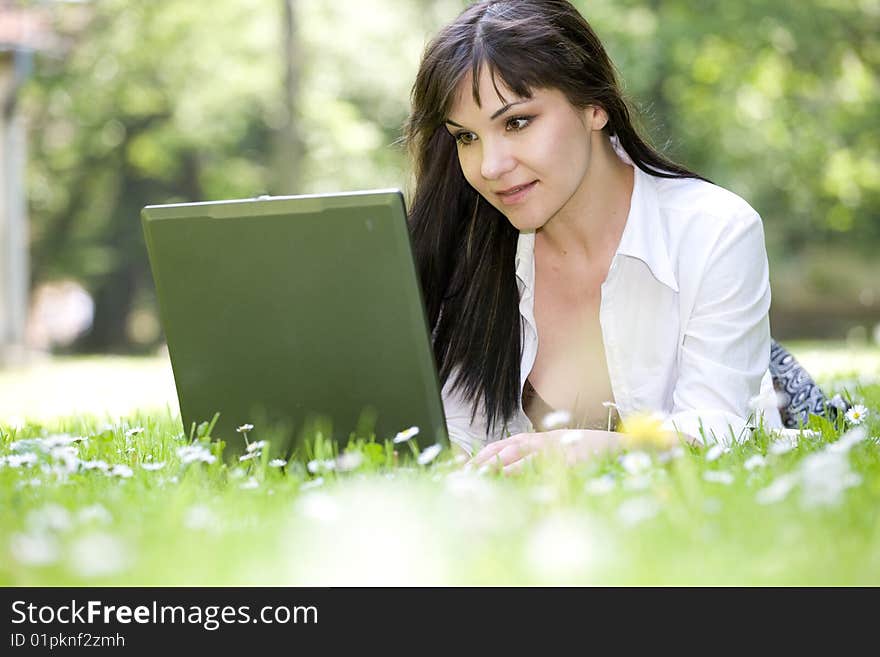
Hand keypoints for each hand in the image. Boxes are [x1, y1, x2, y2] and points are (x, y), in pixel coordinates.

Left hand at [466, 429, 621, 474]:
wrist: (620, 446)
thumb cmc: (589, 450)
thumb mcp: (561, 448)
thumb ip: (540, 456)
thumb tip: (515, 470)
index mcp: (541, 438)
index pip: (507, 444)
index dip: (487, 454)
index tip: (469, 466)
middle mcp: (545, 441)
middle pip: (509, 448)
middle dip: (486, 460)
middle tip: (468, 474)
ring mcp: (557, 449)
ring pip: (521, 455)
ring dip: (499, 465)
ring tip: (481, 475)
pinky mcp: (568, 460)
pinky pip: (544, 467)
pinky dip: (527, 472)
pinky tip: (512, 479)